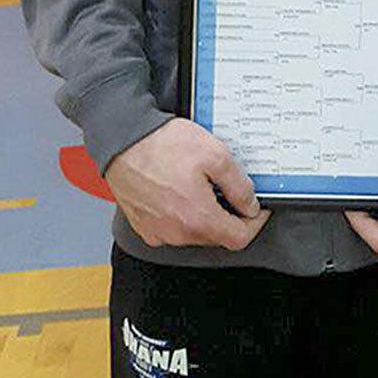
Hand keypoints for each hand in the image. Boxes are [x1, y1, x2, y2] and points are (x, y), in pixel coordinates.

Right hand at [106, 118, 269, 250]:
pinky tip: (179, 190)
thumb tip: (249, 204)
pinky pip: (173, 227)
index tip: (256, 209)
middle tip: (226, 188)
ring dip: (204, 214)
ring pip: (194, 232)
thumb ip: (239, 185)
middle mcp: (177, 233)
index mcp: (198, 219)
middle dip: (228, 216)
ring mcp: (158, 232)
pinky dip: (182, 214)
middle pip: (217, 236)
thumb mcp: (215, 155)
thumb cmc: (161, 145)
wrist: (121, 139)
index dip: (255, 223)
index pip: (240, 238)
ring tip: (198, 184)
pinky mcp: (144, 226)